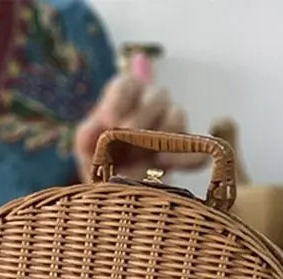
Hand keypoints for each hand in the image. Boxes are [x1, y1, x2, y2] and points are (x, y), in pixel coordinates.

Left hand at [73, 74, 205, 183]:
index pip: (127, 83)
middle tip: (127, 135)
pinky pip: (195, 148)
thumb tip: (90, 129)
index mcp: (125, 97)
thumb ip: (87, 136)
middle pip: (157, 94)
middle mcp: (151, 104)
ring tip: (146, 155)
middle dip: (141, 116)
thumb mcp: (87, 149)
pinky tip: (165, 166)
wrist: (116, 190)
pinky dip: (186, 157)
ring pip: (178, 115)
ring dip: (162, 135)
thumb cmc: (99, 161)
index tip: (109, 119)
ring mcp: (170, 125)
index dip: (119, 98)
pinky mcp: (185, 149)